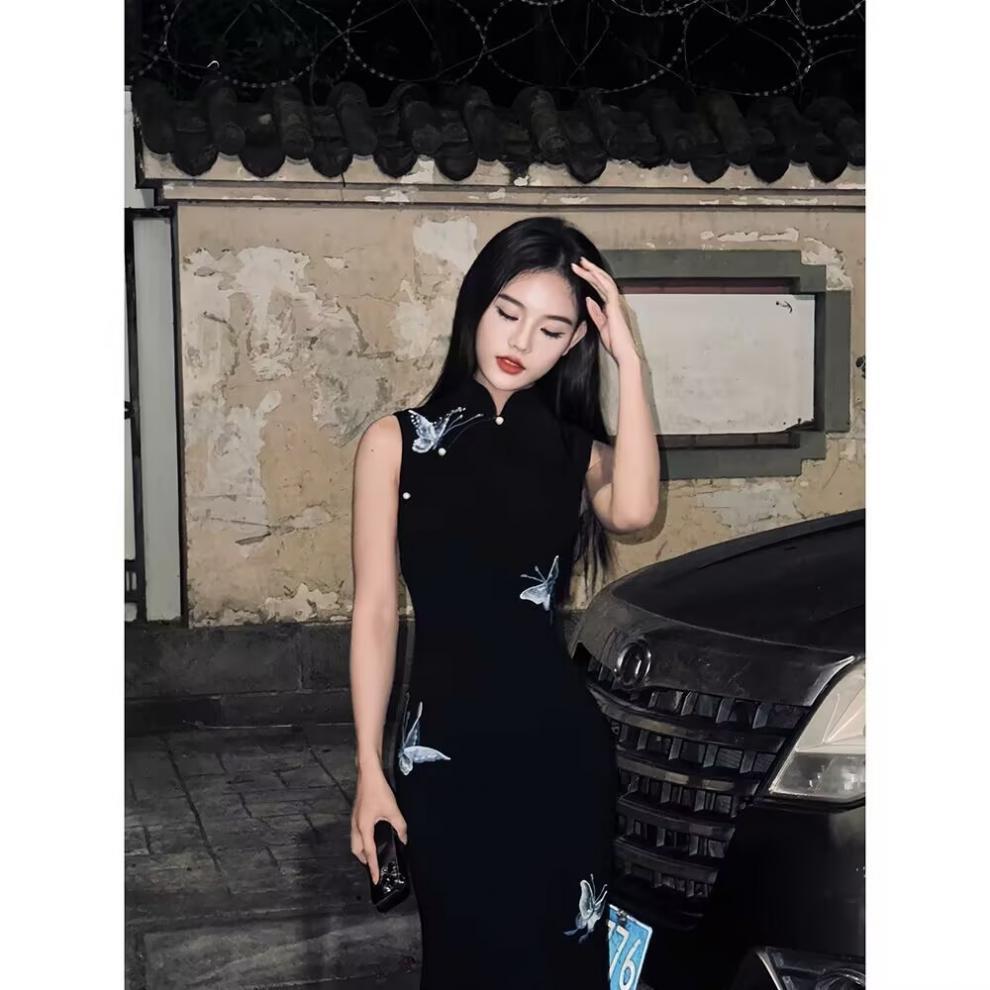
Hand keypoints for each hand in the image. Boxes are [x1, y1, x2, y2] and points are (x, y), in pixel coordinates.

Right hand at [351, 766, 407, 884]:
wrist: (368, 773)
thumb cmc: (378, 791)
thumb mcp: (392, 809)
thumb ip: (399, 826)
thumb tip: (404, 839)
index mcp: (363, 827)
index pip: (368, 853)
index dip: (373, 867)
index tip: (375, 880)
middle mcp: (356, 826)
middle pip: (356, 850)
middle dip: (364, 860)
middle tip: (375, 866)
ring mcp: (354, 819)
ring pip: (355, 841)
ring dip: (362, 850)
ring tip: (374, 854)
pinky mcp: (356, 814)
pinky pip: (357, 833)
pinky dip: (362, 840)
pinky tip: (372, 837)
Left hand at [570, 256, 640, 368]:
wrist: (624, 353)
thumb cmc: (615, 343)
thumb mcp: (601, 326)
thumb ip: (596, 313)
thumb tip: (588, 300)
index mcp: (611, 307)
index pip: (599, 288)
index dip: (590, 278)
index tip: (579, 271)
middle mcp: (615, 302)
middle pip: (602, 282)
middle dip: (590, 270)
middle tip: (579, 262)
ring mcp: (617, 303)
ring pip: (605, 281)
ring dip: (593, 271)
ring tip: (582, 263)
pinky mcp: (616, 307)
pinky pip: (609, 288)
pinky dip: (600, 279)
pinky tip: (592, 272)